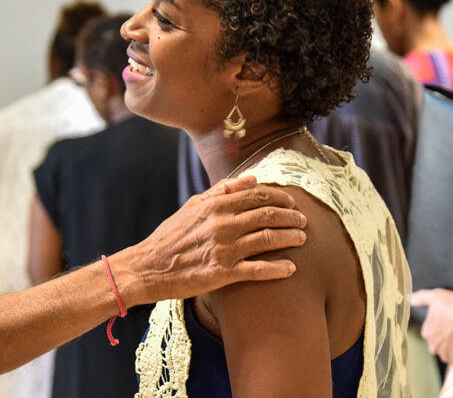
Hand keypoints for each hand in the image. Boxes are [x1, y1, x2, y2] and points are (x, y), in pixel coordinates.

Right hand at [115, 175, 306, 305]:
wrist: (148, 267)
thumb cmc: (171, 236)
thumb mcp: (193, 206)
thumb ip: (222, 191)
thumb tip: (251, 179)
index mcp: (215, 205)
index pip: (257, 196)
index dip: (279, 199)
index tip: (292, 203)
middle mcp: (222, 224)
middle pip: (267, 216)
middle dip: (291, 217)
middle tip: (304, 220)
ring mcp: (223, 249)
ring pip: (267, 239)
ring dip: (290, 238)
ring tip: (303, 238)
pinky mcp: (223, 273)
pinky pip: (258, 270)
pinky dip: (278, 269)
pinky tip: (291, 268)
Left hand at [410, 288, 452, 366]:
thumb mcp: (435, 296)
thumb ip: (421, 298)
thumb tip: (409, 298)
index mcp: (427, 332)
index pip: (431, 331)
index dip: (441, 326)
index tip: (450, 321)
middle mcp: (433, 346)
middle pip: (439, 344)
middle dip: (446, 340)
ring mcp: (446, 355)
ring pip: (450, 353)